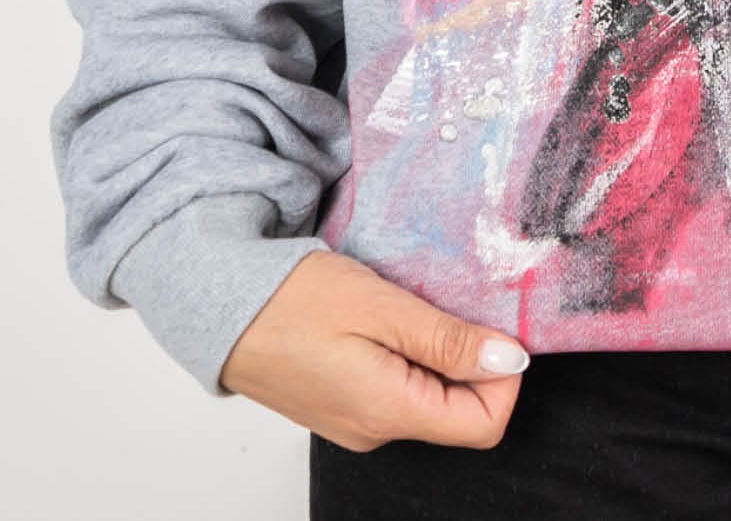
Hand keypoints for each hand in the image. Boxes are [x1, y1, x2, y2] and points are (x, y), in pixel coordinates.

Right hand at [218, 250, 531, 449]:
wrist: (220, 304)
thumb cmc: (292, 300)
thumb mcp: (382, 307)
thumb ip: (449, 339)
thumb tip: (511, 360)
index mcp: (388, 412)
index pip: (485, 424)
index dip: (504, 376)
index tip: (494, 325)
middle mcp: (375, 430)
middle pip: (461, 412)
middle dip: (472, 359)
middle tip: (451, 303)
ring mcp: (356, 421)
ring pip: (431, 398)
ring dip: (440, 354)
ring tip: (414, 307)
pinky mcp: (343, 404)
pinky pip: (400, 389)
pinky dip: (411, 356)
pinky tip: (391, 319)